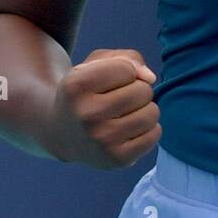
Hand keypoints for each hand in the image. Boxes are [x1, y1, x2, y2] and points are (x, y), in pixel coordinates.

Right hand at [48, 48, 160, 168]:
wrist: (62, 132)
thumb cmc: (87, 92)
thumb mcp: (96, 65)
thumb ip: (128, 58)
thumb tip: (150, 78)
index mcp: (76, 86)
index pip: (127, 69)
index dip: (124, 72)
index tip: (108, 82)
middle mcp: (86, 114)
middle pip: (143, 91)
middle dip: (137, 90)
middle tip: (119, 99)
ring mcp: (101, 140)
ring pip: (152, 113)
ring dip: (145, 109)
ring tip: (126, 113)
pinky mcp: (116, 159)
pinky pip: (155, 134)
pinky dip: (148, 129)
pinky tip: (129, 130)